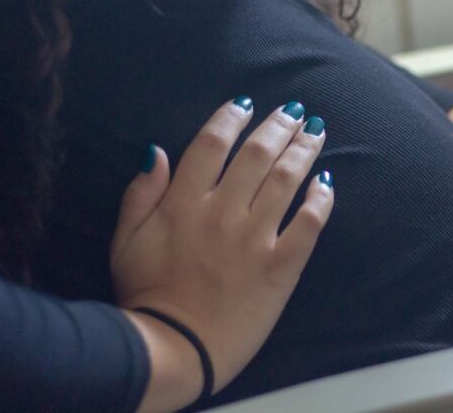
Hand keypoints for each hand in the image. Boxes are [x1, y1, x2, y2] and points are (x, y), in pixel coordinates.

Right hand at [110, 99, 332, 409]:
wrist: (175, 350)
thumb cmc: (146, 295)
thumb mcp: (125, 241)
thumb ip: (141, 193)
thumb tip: (156, 150)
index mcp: (183, 203)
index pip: (211, 144)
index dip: (231, 117)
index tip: (246, 103)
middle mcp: (222, 212)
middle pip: (258, 154)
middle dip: (279, 125)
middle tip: (295, 111)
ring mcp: (255, 238)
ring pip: (287, 180)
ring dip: (305, 150)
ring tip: (317, 131)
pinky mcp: (281, 266)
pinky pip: (310, 223)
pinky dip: (322, 198)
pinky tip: (328, 181)